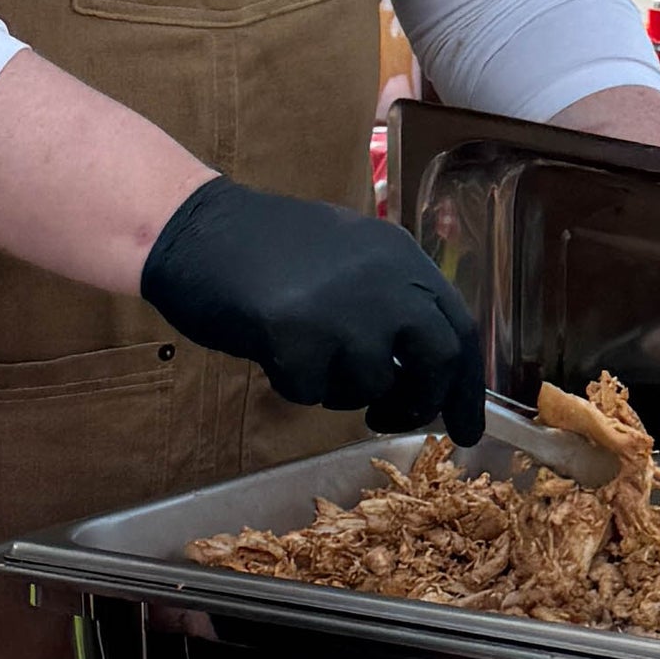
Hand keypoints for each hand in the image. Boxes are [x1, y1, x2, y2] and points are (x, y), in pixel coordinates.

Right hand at [141, 176, 485, 438]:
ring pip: (371, 384)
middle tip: (390, 420)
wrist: (192, 227)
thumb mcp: (349, 259)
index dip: (467, 387)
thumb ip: (391, 302)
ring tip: (309, 361)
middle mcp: (385, 280)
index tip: (467, 430)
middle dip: (419, 403)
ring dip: (342, 391)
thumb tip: (427, 374)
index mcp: (401, 258)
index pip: (460, 329)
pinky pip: (312, 392)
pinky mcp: (297, 336)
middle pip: (437, 361)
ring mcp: (343, 308)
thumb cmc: (266, 247)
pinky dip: (295, 387)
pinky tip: (273, 353)